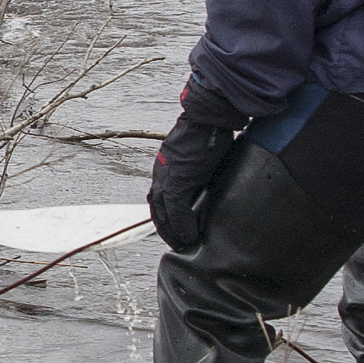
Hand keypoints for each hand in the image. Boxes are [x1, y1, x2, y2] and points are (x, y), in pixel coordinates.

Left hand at [146, 77, 248, 250]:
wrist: (206, 117)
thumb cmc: (206, 131)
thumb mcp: (196, 155)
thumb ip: (195, 169)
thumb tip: (204, 178)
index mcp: (164, 167)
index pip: (158, 199)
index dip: (165, 216)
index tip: (175, 229)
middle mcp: (160, 174)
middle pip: (157, 209)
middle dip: (166, 229)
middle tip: (178, 243)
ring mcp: (166, 178)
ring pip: (163, 214)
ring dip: (173, 232)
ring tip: (184, 244)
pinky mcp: (177, 182)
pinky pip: (177, 212)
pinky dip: (183, 226)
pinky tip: (191, 236)